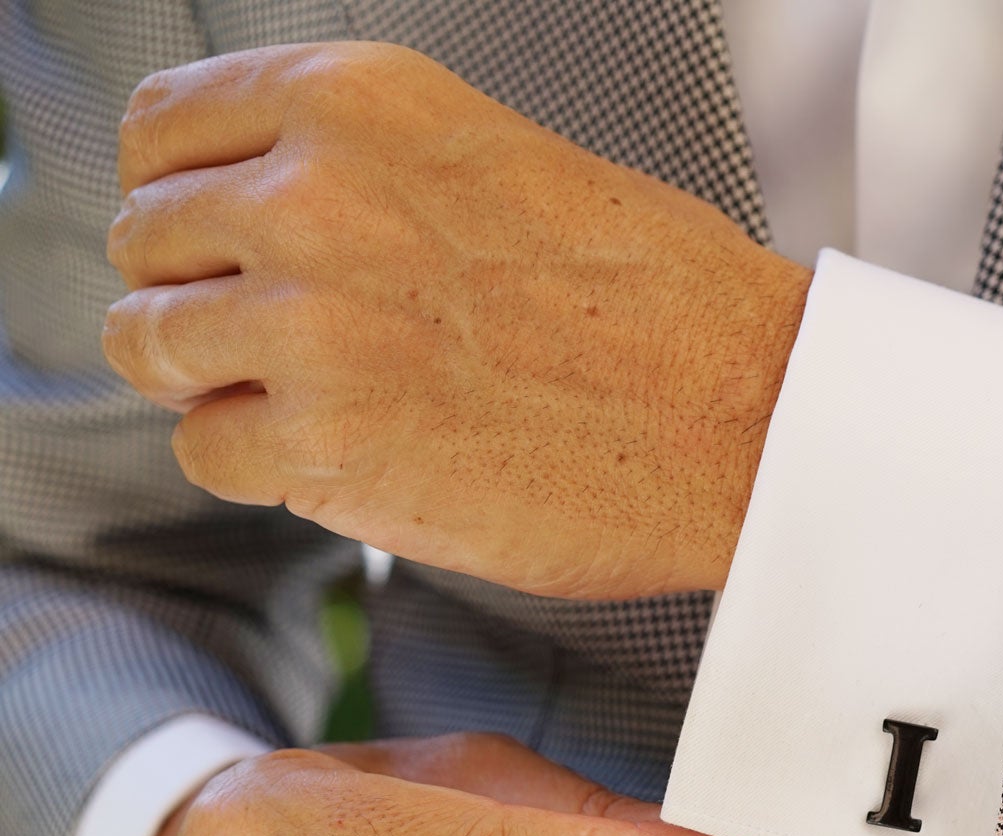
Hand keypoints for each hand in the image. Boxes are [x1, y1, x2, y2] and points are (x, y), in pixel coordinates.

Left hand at [102, 42, 810, 598]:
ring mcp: (312, 320)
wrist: (753, 416)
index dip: (182, 198)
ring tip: (323, 403)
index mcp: (361, 100)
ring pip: (154, 347)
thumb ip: (367, 172)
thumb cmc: (665, 306)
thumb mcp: (502, 162)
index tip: (216, 244)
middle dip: (203, 297)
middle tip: (288, 344)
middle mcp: (316, 193)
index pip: (162, 129)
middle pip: (146, 242)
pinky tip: (353, 457)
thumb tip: (264, 213)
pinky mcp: (326, 442)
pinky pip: (207, 451)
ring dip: (223, 384)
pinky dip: (264, 466)